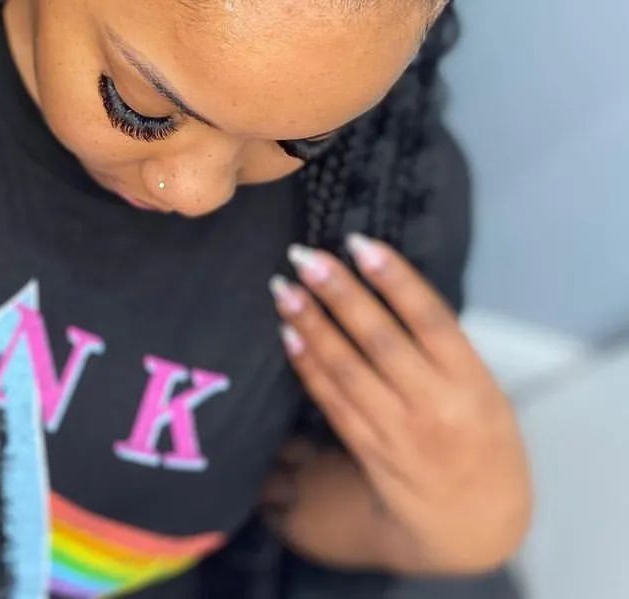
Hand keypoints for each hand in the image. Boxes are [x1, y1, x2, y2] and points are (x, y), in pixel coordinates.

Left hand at [267, 234, 531, 574]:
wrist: (477, 524)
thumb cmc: (482, 439)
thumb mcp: (483, 390)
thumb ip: (442, 346)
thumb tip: (384, 281)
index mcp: (472, 382)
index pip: (431, 318)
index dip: (394, 278)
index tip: (358, 242)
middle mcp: (435, 405)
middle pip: (378, 339)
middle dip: (338, 293)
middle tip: (304, 256)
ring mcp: (398, 431)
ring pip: (346, 368)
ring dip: (310, 323)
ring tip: (283, 287)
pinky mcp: (368, 450)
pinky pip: (331, 400)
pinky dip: (307, 364)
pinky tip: (287, 333)